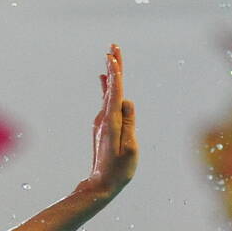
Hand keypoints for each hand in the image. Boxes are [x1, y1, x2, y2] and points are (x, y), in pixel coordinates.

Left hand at [80, 43, 137, 196]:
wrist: (101, 184)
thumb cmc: (119, 170)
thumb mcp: (130, 149)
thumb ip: (130, 124)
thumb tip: (128, 101)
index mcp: (112, 123)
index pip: (115, 93)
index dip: (115, 74)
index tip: (112, 57)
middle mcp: (104, 119)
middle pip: (110, 88)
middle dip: (113, 66)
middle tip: (113, 46)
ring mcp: (102, 122)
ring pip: (108, 92)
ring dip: (111, 73)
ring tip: (112, 55)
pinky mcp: (103, 126)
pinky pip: (106, 101)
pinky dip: (107, 87)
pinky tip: (104, 78)